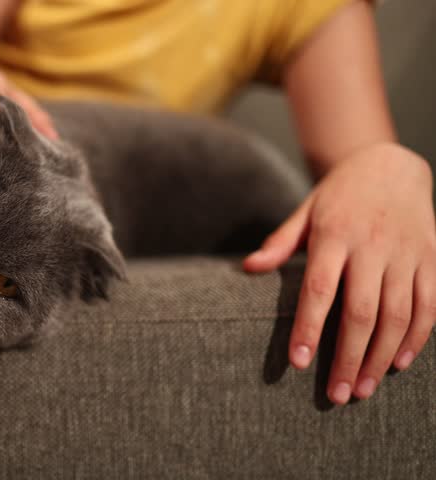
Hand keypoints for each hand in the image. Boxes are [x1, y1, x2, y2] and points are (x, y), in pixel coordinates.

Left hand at [244, 142, 434, 403]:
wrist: (392, 164)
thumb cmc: (339, 195)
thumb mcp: (305, 212)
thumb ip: (280, 242)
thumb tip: (248, 268)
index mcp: (334, 236)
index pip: (319, 289)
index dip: (308, 328)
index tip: (298, 363)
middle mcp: (372, 247)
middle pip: (361, 312)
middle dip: (348, 358)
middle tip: (336, 395)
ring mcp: (406, 253)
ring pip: (398, 315)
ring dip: (380, 357)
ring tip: (362, 389)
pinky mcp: (432, 258)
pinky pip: (429, 304)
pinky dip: (417, 337)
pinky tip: (398, 363)